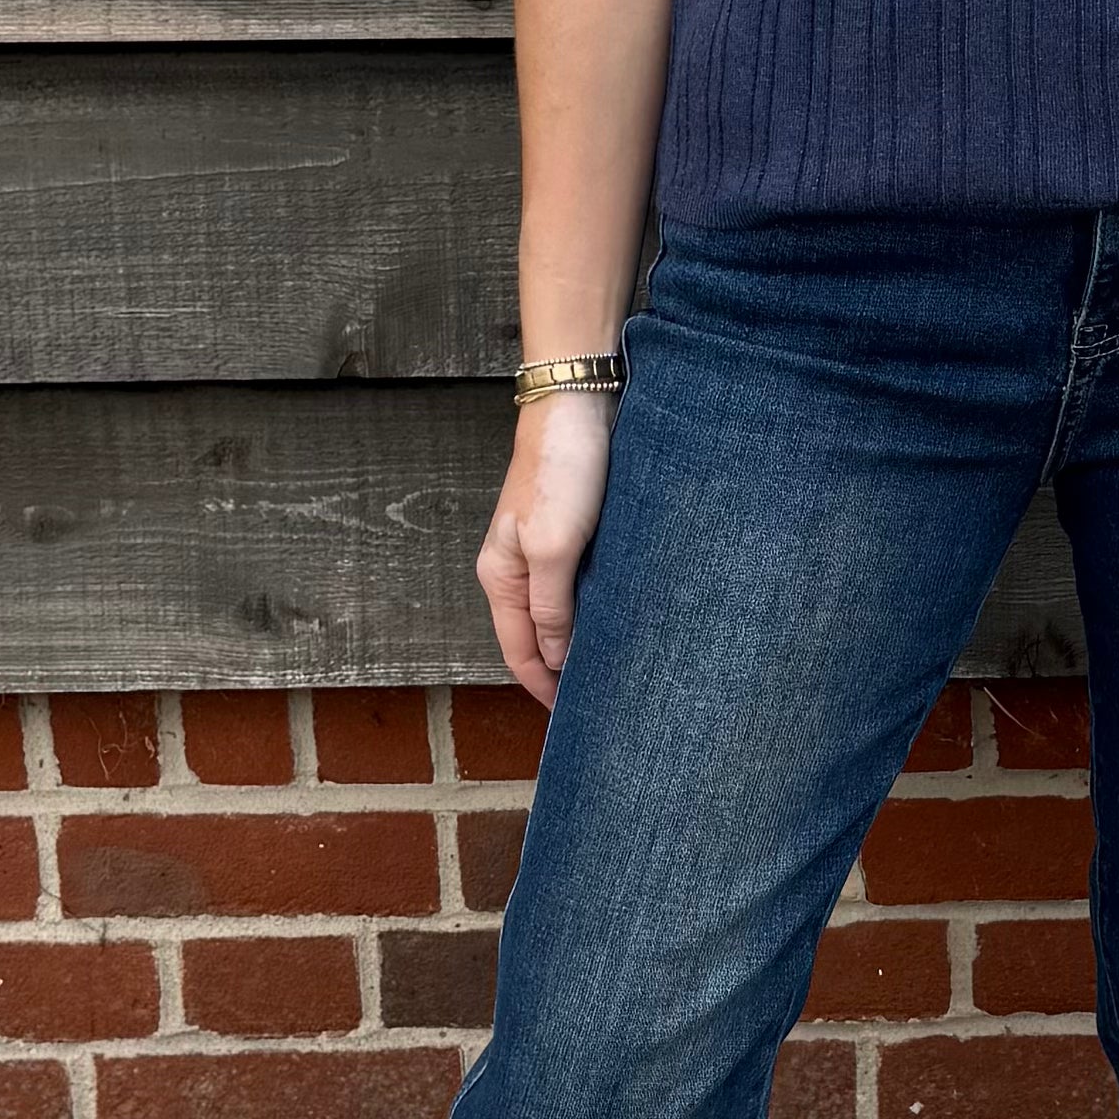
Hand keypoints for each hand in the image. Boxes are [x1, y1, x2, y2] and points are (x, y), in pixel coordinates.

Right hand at [476, 393, 616, 706]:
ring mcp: (541, 546)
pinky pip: (576, 582)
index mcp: (501, 575)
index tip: (573, 717)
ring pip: (556, 609)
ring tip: (612, 666)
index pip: (518, 651)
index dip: (543, 687)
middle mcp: (516, 566)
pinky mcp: (569, 526)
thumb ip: (551, 607)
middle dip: (559, 670)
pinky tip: (617, 615)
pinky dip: (591, 607)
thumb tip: (554, 657)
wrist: (577, 401)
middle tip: (599, 699)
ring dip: (577, 638)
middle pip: (534, 635)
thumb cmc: (561, 469)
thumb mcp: (553, 546)